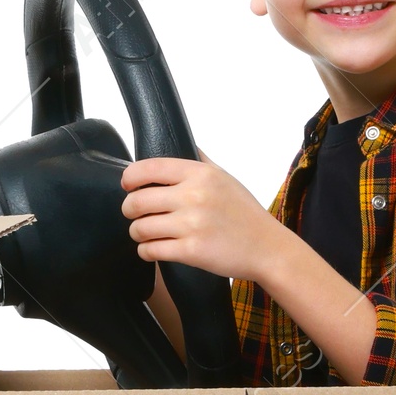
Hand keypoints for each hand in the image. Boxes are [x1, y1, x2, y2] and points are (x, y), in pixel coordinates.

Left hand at [120, 151, 282, 282]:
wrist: (268, 248)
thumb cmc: (245, 214)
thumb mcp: (225, 178)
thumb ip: (201, 161)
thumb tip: (182, 143)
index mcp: (200, 174)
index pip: (149, 168)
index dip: (130, 178)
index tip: (127, 185)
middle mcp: (194, 197)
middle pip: (137, 201)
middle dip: (129, 209)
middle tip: (134, 214)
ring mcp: (192, 225)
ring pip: (140, 228)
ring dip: (137, 233)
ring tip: (144, 234)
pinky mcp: (192, 251)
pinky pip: (151, 250)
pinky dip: (146, 251)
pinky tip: (152, 249)